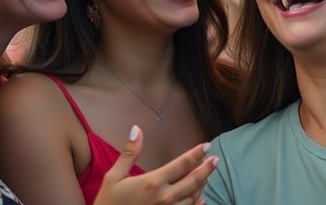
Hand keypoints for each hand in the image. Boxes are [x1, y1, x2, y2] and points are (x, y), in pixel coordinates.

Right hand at [94, 125, 218, 204]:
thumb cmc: (108, 203)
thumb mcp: (114, 177)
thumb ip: (129, 153)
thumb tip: (136, 129)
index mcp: (153, 182)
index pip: (183, 164)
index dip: (197, 154)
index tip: (207, 146)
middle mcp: (165, 197)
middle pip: (194, 180)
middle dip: (207, 169)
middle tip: (216, 160)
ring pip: (194, 197)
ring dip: (202, 185)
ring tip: (207, 176)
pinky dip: (197, 204)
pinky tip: (201, 199)